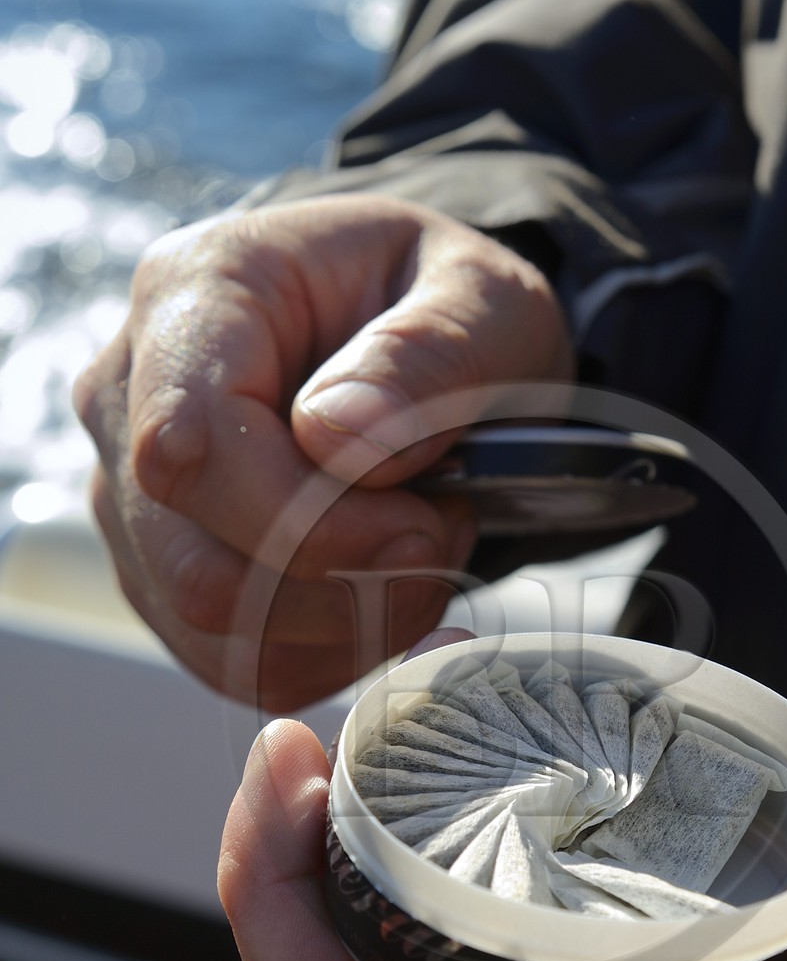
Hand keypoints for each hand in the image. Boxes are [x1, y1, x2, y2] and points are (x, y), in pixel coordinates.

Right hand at [74, 195, 571, 708]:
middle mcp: (131, 402)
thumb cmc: (450, 306)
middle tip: (446, 534)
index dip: (307, 521)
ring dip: (354, 620)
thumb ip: (426, 355)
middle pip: (198, 565)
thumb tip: (337, 438)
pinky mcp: (167, 578)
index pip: (189, 446)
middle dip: (347, 584)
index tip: (422, 526)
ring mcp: (135, 500)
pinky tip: (393, 584)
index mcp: (193, 297)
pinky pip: (245, 663)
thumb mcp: (483, 298)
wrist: (430, 343)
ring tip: (428, 544)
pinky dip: (340, 650)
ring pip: (219, 631)